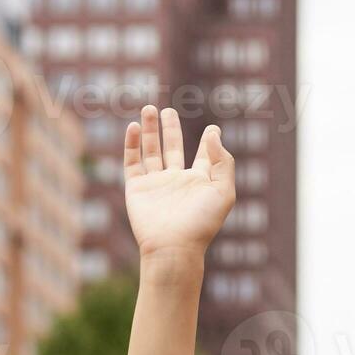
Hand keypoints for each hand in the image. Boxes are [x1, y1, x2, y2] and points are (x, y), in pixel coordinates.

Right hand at [122, 105, 236, 260]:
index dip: (209, 142)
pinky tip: (133, 127)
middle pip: (172, 148)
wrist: (173, 246)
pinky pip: (132, 162)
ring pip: (151, 151)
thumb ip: (222, 161)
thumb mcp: (223, 191)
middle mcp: (177, 181)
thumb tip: (212, 134)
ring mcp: (156, 184)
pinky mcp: (137, 189)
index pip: (204, 157)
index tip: (213, 129)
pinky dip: (131, 144)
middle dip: (170, 129)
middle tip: (169, 110)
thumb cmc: (201, 222)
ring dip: (149, 130)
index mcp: (200, 182)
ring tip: (149, 108)